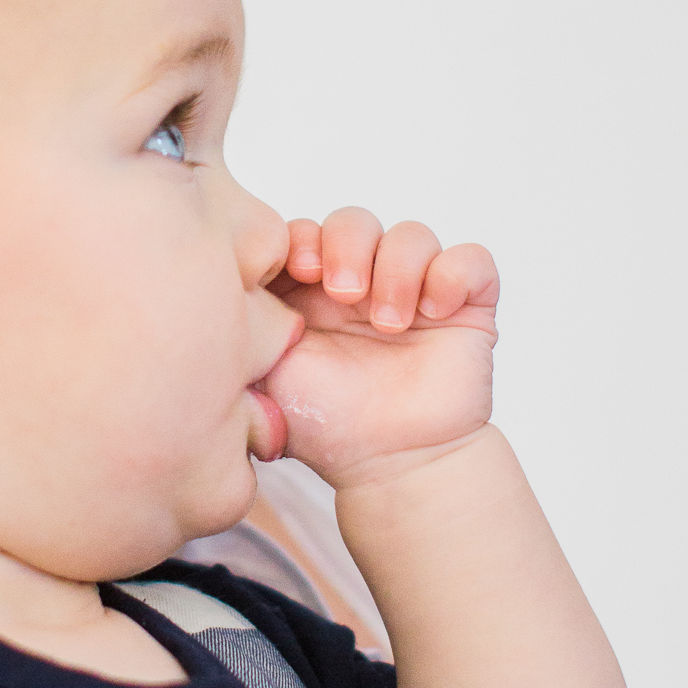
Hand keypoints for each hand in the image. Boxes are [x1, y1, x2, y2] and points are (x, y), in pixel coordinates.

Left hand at [262, 208, 498, 488]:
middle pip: (355, 222)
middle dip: (346, 246)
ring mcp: (415, 291)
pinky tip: (434, 311)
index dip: (302, 239)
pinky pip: (472, 261)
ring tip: (389, 324)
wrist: (388, 465)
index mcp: (309, 291)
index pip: (305, 232)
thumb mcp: (263, 371)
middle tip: (344, 294)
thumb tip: (216, 289)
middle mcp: (362, 282)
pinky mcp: (465, 307)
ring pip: (412, 234)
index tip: (299, 270)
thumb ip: (240, 327)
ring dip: (397, 269)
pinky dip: (454, 273)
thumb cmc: (324, 424)